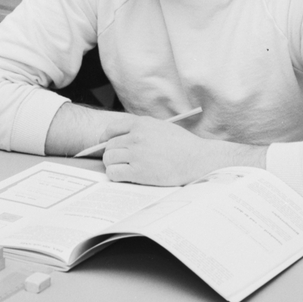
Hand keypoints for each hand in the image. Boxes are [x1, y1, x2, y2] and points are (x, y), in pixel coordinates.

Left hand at [100, 116, 260, 185]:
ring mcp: (136, 154)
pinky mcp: (138, 172)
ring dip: (112, 165)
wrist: (197, 159)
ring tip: (122, 169)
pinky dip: (115, 176)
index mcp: (141, 124)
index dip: (106, 138)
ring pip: (109, 159)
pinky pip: (114, 173)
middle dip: (111, 154)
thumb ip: (142, 129)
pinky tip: (124, 177)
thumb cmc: (182, 145)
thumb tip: (124, 136)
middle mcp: (136, 137)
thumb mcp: (161, 127)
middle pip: (109, 146)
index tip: (105, 144)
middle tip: (119, 161)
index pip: (111, 129)